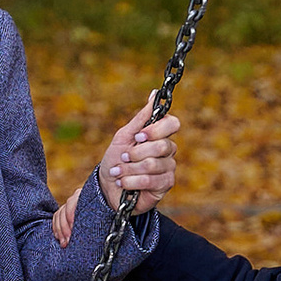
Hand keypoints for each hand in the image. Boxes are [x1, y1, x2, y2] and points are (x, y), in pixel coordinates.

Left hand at [53, 99, 179, 245]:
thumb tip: (155, 94)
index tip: (138, 136)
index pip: (172, 124)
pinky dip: (132, 181)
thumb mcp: (124, 136)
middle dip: (136, 153)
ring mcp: (168, 168)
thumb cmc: (116, 159)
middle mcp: (168, 150)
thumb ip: (141, 117)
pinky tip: (123, 183)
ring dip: (130, 169)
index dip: (156, 130)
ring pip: (153, 164)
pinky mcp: (165, 185)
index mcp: (160, 135)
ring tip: (118, 172)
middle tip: (123, 157)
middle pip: (163, 146)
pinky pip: (151, 180)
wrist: (107, 186)